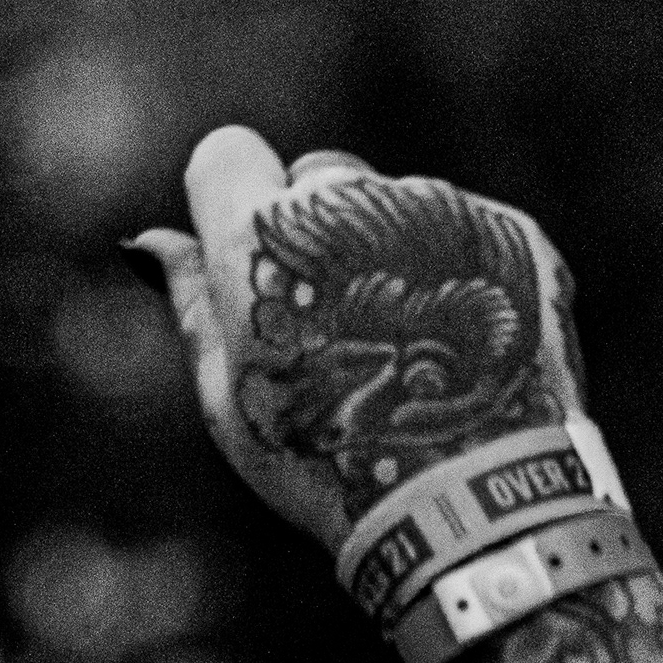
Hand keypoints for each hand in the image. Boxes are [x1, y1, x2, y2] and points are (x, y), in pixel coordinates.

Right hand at [127, 127, 590, 553]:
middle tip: (333, 323)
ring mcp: (439, 209)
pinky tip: (459, 348)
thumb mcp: (229, 394)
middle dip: (315, 230)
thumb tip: (152, 242)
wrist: (477, 508)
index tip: (250, 257)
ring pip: (393, 205)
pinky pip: (462, 228)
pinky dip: (454, 271)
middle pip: (315, 178)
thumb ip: (192, 300)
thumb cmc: (327, 460)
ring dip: (388, 250)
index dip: (230, 202)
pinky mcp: (511, 232)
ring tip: (408, 350)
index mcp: (263, 233)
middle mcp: (350, 199)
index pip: (226, 153)